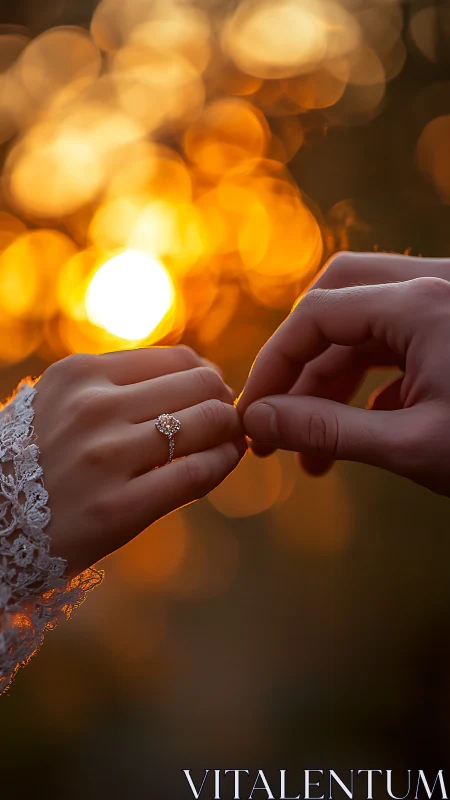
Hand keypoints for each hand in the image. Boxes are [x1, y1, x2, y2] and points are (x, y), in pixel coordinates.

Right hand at [33, 346, 245, 575]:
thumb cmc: (40, 461)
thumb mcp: (64, 402)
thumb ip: (123, 385)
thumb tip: (205, 377)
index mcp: (80, 374)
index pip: (180, 359)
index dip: (208, 379)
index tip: (211, 399)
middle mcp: (91, 408)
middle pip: (201, 386)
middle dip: (224, 404)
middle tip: (225, 423)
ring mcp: (103, 458)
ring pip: (207, 423)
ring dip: (230, 433)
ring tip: (229, 443)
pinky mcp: (116, 509)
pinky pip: (197, 474)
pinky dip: (222, 465)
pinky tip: (221, 466)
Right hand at [238, 266, 449, 495]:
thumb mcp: (411, 445)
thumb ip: (328, 430)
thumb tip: (256, 423)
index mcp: (419, 303)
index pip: (315, 315)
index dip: (272, 365)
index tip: (250, 415)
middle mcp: (431, 287)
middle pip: (336, 301)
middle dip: (298, 362)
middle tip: (275, 415)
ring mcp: (447, 306)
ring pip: (368, 326)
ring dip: (331, 382)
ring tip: (310, 451)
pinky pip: (399, 343)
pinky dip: (369, 383)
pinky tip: (361, 434)